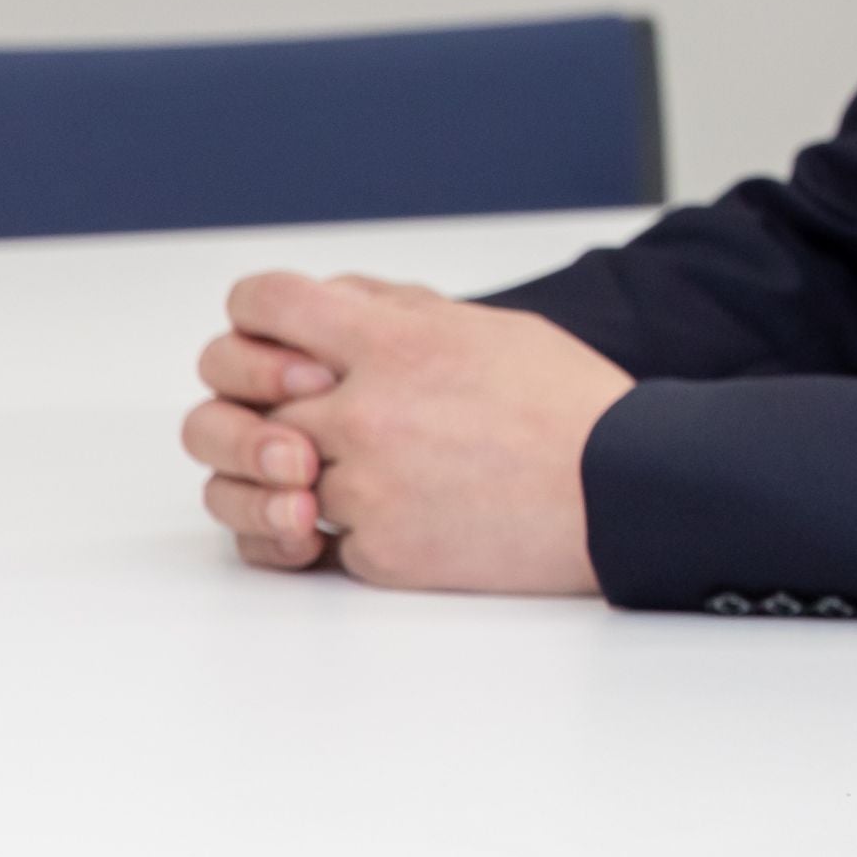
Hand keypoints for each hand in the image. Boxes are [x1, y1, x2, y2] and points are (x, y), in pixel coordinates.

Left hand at [176, 275, 628, 594]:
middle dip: (249, 412)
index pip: (265, 304)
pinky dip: (331, 536)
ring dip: (279, 483)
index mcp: (396, 339)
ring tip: (321, 482)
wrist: (624, 490)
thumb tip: (334, 305)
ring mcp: (367, 485)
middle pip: (232, 402)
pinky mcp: (380, 552)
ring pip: (260, 485)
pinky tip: (375, 522)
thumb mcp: (489, 327)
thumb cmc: (567, 406)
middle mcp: (367, 408)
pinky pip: (310, 546)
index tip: (274, 342)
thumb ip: (400, 313)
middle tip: (287, 424)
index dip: (255, 320)